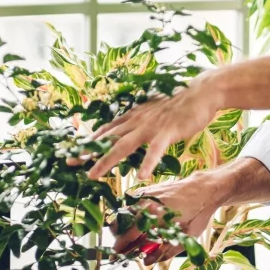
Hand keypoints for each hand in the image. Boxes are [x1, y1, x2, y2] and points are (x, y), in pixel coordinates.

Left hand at [86, 73, 221, 180]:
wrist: (201, 92)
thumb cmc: (180, 104)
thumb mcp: (154, 111)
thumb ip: (141, 121)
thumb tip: (132, 129)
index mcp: (134, 116)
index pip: (107, 130)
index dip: (89, 140)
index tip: (73, 150)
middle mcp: (137, 121)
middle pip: (107, 139)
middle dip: (87, 151)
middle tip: (69, 162)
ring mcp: (150, 127)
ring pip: (123, 146)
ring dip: (105, 161)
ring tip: (92, 175)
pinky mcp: (167, 132)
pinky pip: (155, 151)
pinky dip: (147, 163)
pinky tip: (141, 176)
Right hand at [113, 174, 223, 261]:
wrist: (203, 189)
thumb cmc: (197, 214)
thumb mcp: (185, 239)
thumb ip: (164, 252)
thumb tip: (146, 261)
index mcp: (154, 218)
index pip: (128, 235)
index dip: (120, 247)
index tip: (117, 256)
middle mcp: (144, 204)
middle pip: (118, 223)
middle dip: (119, 237)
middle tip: (127, 247)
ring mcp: (143, 195)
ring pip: (122, 213)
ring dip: (123, 226)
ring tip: (135, 236)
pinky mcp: (145, 190)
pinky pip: (130, 204)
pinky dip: (130, 215)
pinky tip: (140, 222)